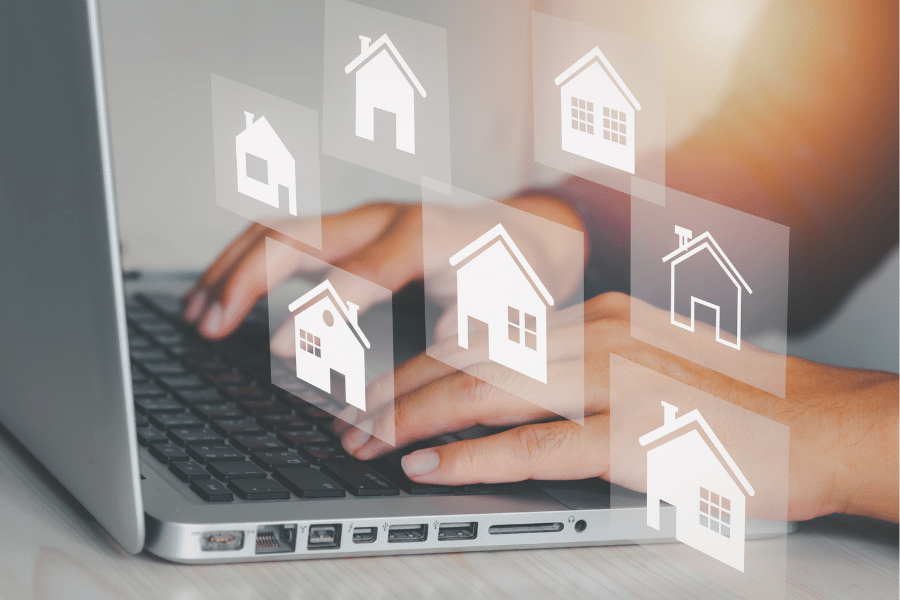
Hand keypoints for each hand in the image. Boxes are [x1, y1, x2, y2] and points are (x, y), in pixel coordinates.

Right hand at [183, 195, 583, 348]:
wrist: (531, 233)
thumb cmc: (516, 276)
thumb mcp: (499, 318)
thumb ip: (452, 355)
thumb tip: (400, 404)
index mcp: (425, 236)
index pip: (359, 273)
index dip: (319, 314)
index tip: (284, 354)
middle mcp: (384, 218)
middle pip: (297, 234)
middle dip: (245, 279)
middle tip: (209, 325)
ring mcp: (362, 218)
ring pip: (279, 230)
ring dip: (232, 268)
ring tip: (195, 312)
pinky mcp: (351, 229)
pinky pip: (285, 237)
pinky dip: (247, 263)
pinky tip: (222, 293)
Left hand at [341, 292, 898, 522]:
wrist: (827, 421)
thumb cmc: (737, 403)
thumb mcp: (648, 363)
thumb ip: (581, 371)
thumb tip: (511, 398)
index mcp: (598, 319)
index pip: (486, 337)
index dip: (421, 362)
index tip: (378, 386)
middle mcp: (598, 336)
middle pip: (471, 359)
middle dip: (399, 389)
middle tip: (349, 417)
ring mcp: (616, 381)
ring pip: (488, 392)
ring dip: (416, 418)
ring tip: (366, 441)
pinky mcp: (636, 433)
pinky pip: (534, 445)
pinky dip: (473, 456)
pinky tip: (429, 467)